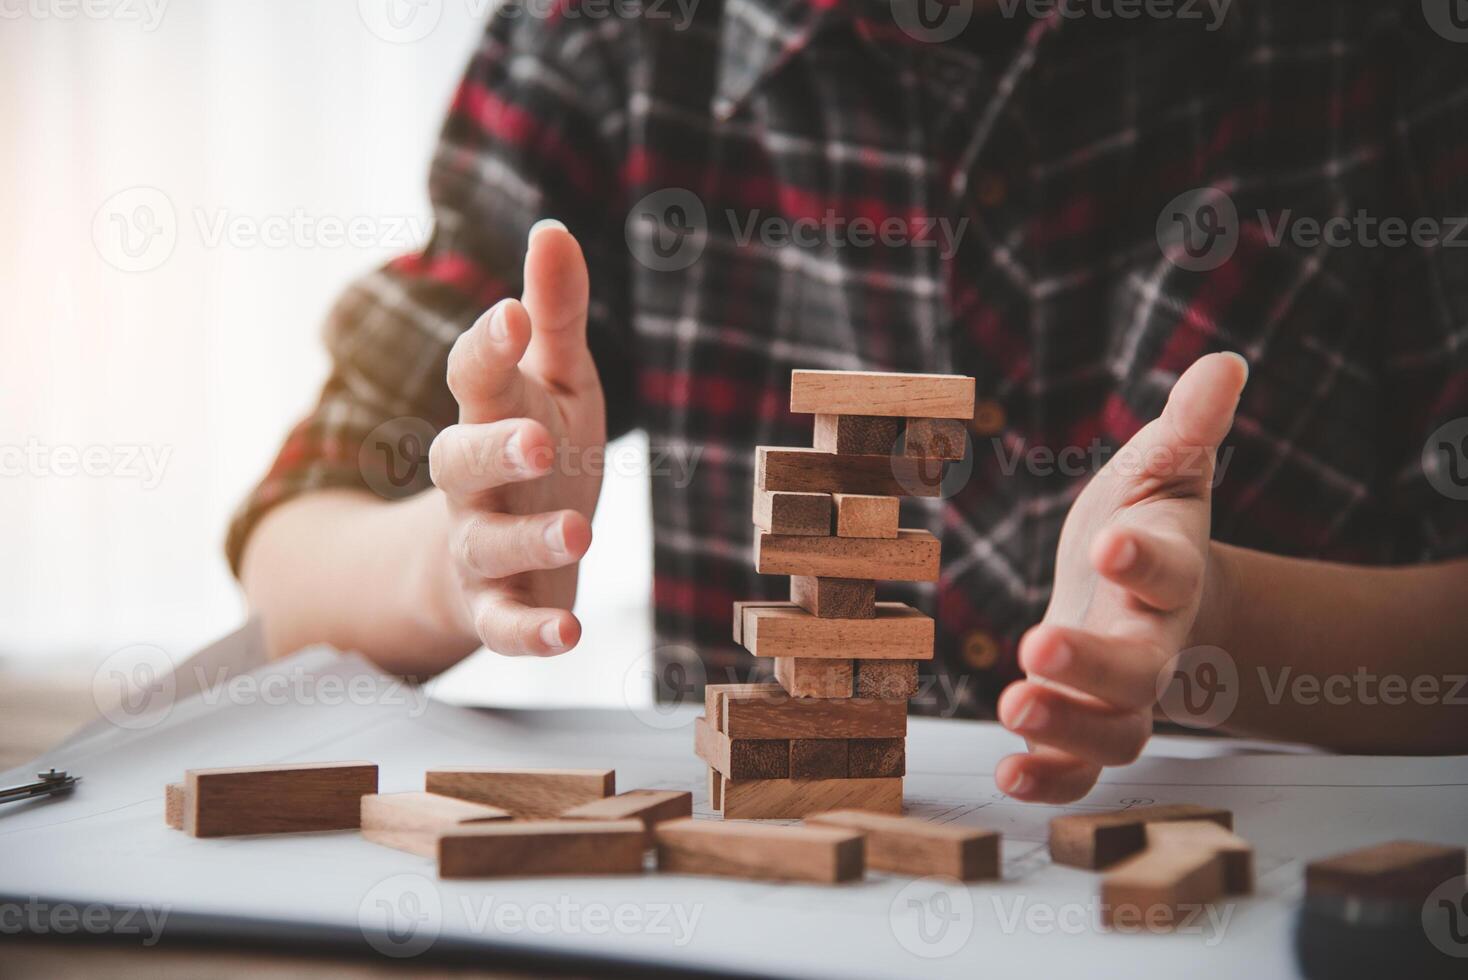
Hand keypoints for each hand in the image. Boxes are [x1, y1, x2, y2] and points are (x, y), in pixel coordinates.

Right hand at [427, 220, 605, 655]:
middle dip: (494, 449)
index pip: (475, 376)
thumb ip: (555, 316)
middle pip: (460, 460)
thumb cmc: (534, 451)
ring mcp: (481, 547)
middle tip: (536, 441)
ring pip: (488, 543)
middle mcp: (475, 482)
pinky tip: (568, 637)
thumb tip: (553, 229)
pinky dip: (531, 633)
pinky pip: (504, 625)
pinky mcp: (497, 608)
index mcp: (492, 414)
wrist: (496, 556)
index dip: (488, 347)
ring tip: (582, 533)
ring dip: (530, 539)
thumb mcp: (555, 382)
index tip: (510, 316)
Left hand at [994, 353, 1248, 801]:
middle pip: (1139, 669)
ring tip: (1012, 707)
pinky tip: (1008, 773)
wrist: (1143, 588)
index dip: (1147, 561)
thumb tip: (1225, 362)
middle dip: (1093, 665)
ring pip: (1113, 729)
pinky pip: (1078, 767)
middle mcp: (1152, 641)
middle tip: (1038, 648)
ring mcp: (1121, 691)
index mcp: (1170, 571)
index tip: (1114, 544)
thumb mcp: (1161, 468)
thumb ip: (1188, 426)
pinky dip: (1050, 777)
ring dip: (1064, 726)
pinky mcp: (1085, 721)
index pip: (1170, 571)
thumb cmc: (1146, 522)